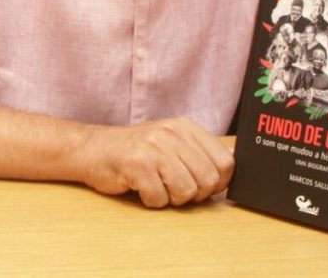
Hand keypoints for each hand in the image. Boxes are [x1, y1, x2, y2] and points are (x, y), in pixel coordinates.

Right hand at [77, 118, 233, 207]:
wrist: (93, 149)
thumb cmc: (136, 150)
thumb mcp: (173, 141)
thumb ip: (201, 151)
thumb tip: (234, 160)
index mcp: (186, 127)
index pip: (225, 161)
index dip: (218, 182)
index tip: (201, 184)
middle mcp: (172, 134)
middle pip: (208, 180)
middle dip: (194, 194)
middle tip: (174, 187)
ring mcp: (154, 148)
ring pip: (186, 191)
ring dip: (171, 198)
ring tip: (157, 185)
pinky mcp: (136, 165)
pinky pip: (159, 198)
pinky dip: (151, 200)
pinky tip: (141, 187)